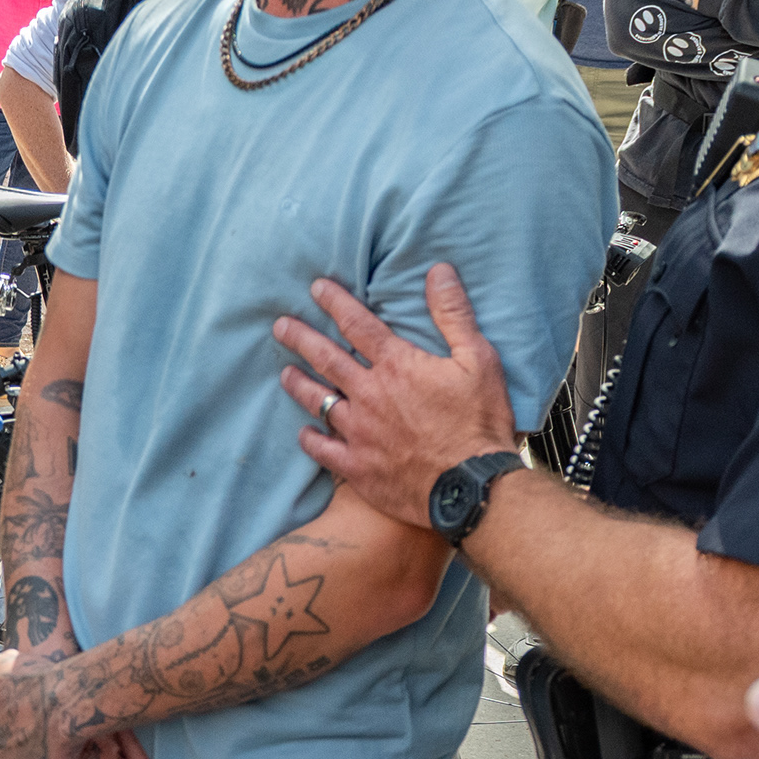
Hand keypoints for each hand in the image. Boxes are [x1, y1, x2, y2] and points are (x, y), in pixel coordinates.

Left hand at [274, 263, 521, 533]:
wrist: (470, 486)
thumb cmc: (479, 421)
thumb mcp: (478, 359)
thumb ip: (453, 315)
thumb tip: (439, 272)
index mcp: (397, 366)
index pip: (357, 324)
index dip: (335, 302)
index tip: (315, 288)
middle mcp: (369, 394)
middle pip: (326, 358)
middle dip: (301, 338)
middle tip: (280, 326)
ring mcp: (359, 432)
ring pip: (318, 401)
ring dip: (299, 384)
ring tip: (285, 373)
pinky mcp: (358, 467)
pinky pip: (323, 450)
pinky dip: (311, 440)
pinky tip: (304, 433)